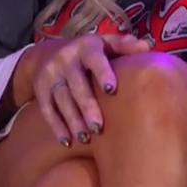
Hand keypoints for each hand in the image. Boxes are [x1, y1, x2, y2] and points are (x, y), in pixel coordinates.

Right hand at [16, 33, 152, 146]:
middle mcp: (66, 59)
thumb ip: (123, 46)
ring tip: (85, 138)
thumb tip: (145, 48)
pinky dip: (56, 126)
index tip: (112, 90)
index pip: (95, 59)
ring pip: (61, 99)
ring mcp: (51, 74)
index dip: (103, 73)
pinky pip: (47, 109)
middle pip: (76, 84)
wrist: (45, 53)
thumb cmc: (88, 53)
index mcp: (86, 47)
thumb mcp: (104, 44)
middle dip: (86, 106)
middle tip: (98, 127)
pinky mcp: (40, 89)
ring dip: (72, 120)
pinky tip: (67, 141)